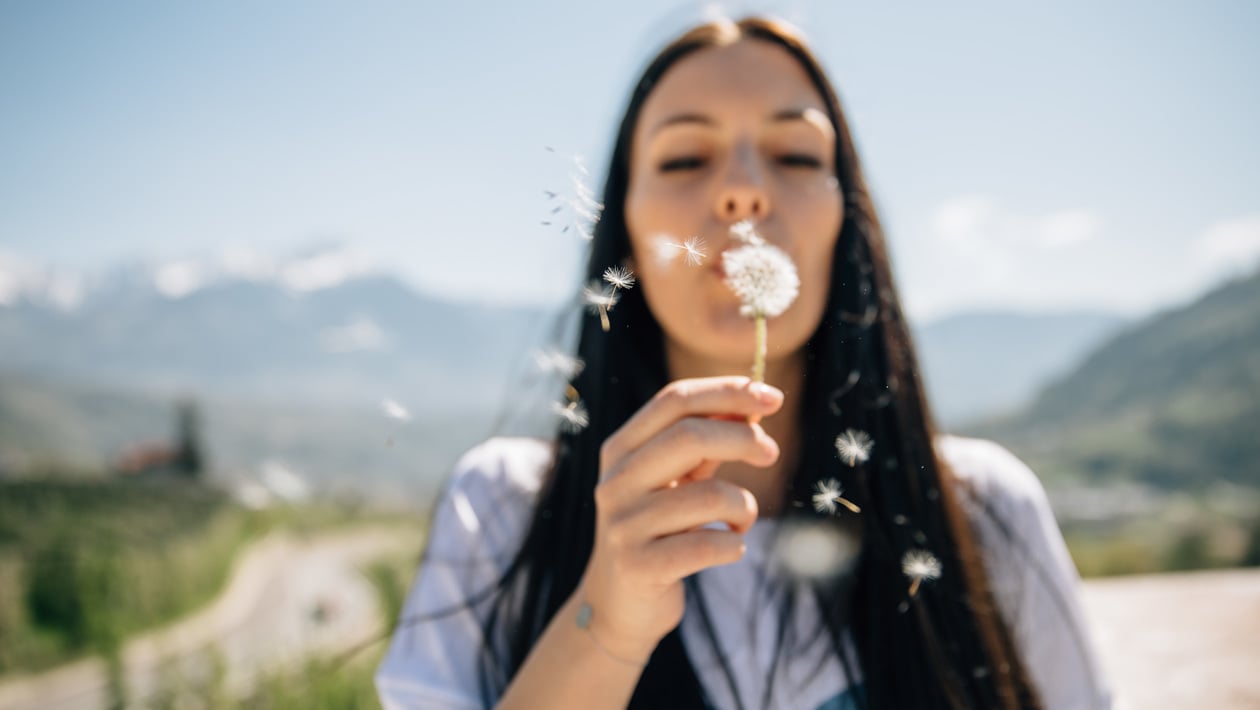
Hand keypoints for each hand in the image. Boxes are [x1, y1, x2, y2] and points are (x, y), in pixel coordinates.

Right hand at [575, 376, 782, 662]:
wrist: (619, 602)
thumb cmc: (659, 528)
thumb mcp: (673, 478)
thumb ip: (703, 441)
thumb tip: (753, 402)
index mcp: (621, 449)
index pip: (674, 400)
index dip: (727, 392)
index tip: (772, 397)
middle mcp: (615, 481)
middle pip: (690, 436)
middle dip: (743, 438)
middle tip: (771, 453)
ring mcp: (623, 524)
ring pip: (711, 496)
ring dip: (745, 507)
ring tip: (741, 520)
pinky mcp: (639, 565)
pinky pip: (710, 544)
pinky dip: (735, 544)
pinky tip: (729, 547)